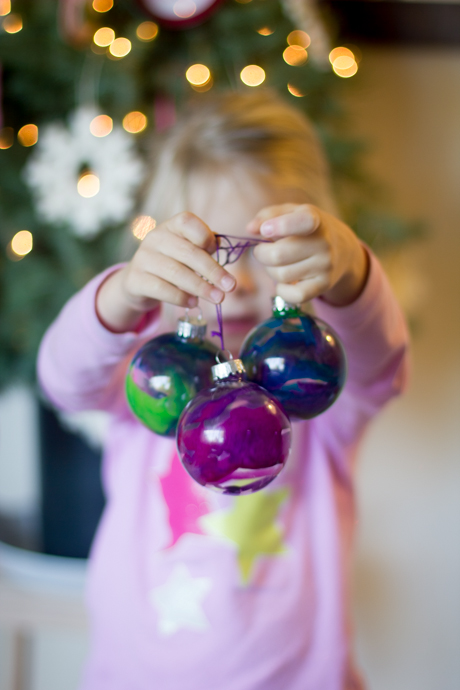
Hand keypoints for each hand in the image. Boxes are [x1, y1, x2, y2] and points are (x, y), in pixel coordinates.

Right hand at [96, 212, 235, 331]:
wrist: (138, 283)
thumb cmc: (171, 263)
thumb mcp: (186, 251)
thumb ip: (203, 246)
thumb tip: (220, 244)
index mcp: (170, 227)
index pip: (187, 221)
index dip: (205, 235)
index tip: (217, 250)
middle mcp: (155, 238)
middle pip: (188, 252)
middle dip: (213, 271)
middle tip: (231, 287)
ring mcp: (143, 258)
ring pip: (176, 273)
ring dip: (201, 287)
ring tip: (218, 298)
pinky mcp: (136, 280)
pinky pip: (162, 289)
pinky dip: (181, 297)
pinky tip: (194, 302)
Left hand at [247, 204, 368, 306]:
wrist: (342, 250)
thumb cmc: (306, 230)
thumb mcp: (291, 213)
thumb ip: (268, 215)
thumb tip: (250, 229)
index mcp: (315, 220)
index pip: (303, 222)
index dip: (280, 226)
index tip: (264, 230)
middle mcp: (324, 243)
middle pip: (278, 255)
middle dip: (261, 254)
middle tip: (263, 250)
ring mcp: (325, 266)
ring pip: (282, 275)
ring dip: (270, 271)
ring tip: (277, 264)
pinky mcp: (324, 285)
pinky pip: (295, 295)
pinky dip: (282, 291)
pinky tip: (284, 282)